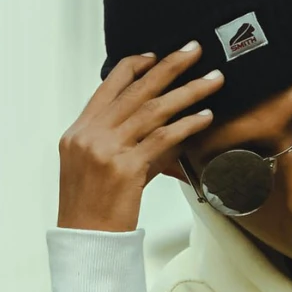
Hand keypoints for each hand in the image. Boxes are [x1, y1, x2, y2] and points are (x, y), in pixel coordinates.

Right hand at [57, 44, 222, 231]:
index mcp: (79, 130)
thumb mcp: (99, 167)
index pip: (109, 85)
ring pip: (153, 110)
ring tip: (212, 80)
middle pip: (136, 90)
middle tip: (193, 50)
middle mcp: (90, 134)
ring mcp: (106, 149)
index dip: (135, 66)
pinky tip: (204, 117)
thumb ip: (127, 142)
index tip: (157, 55)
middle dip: (169, 66)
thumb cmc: (93, 209)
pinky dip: (186, 124)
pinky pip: (163, 138)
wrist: (85, 241)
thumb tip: (167, 126)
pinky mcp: (126, 168)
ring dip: (188, 92)